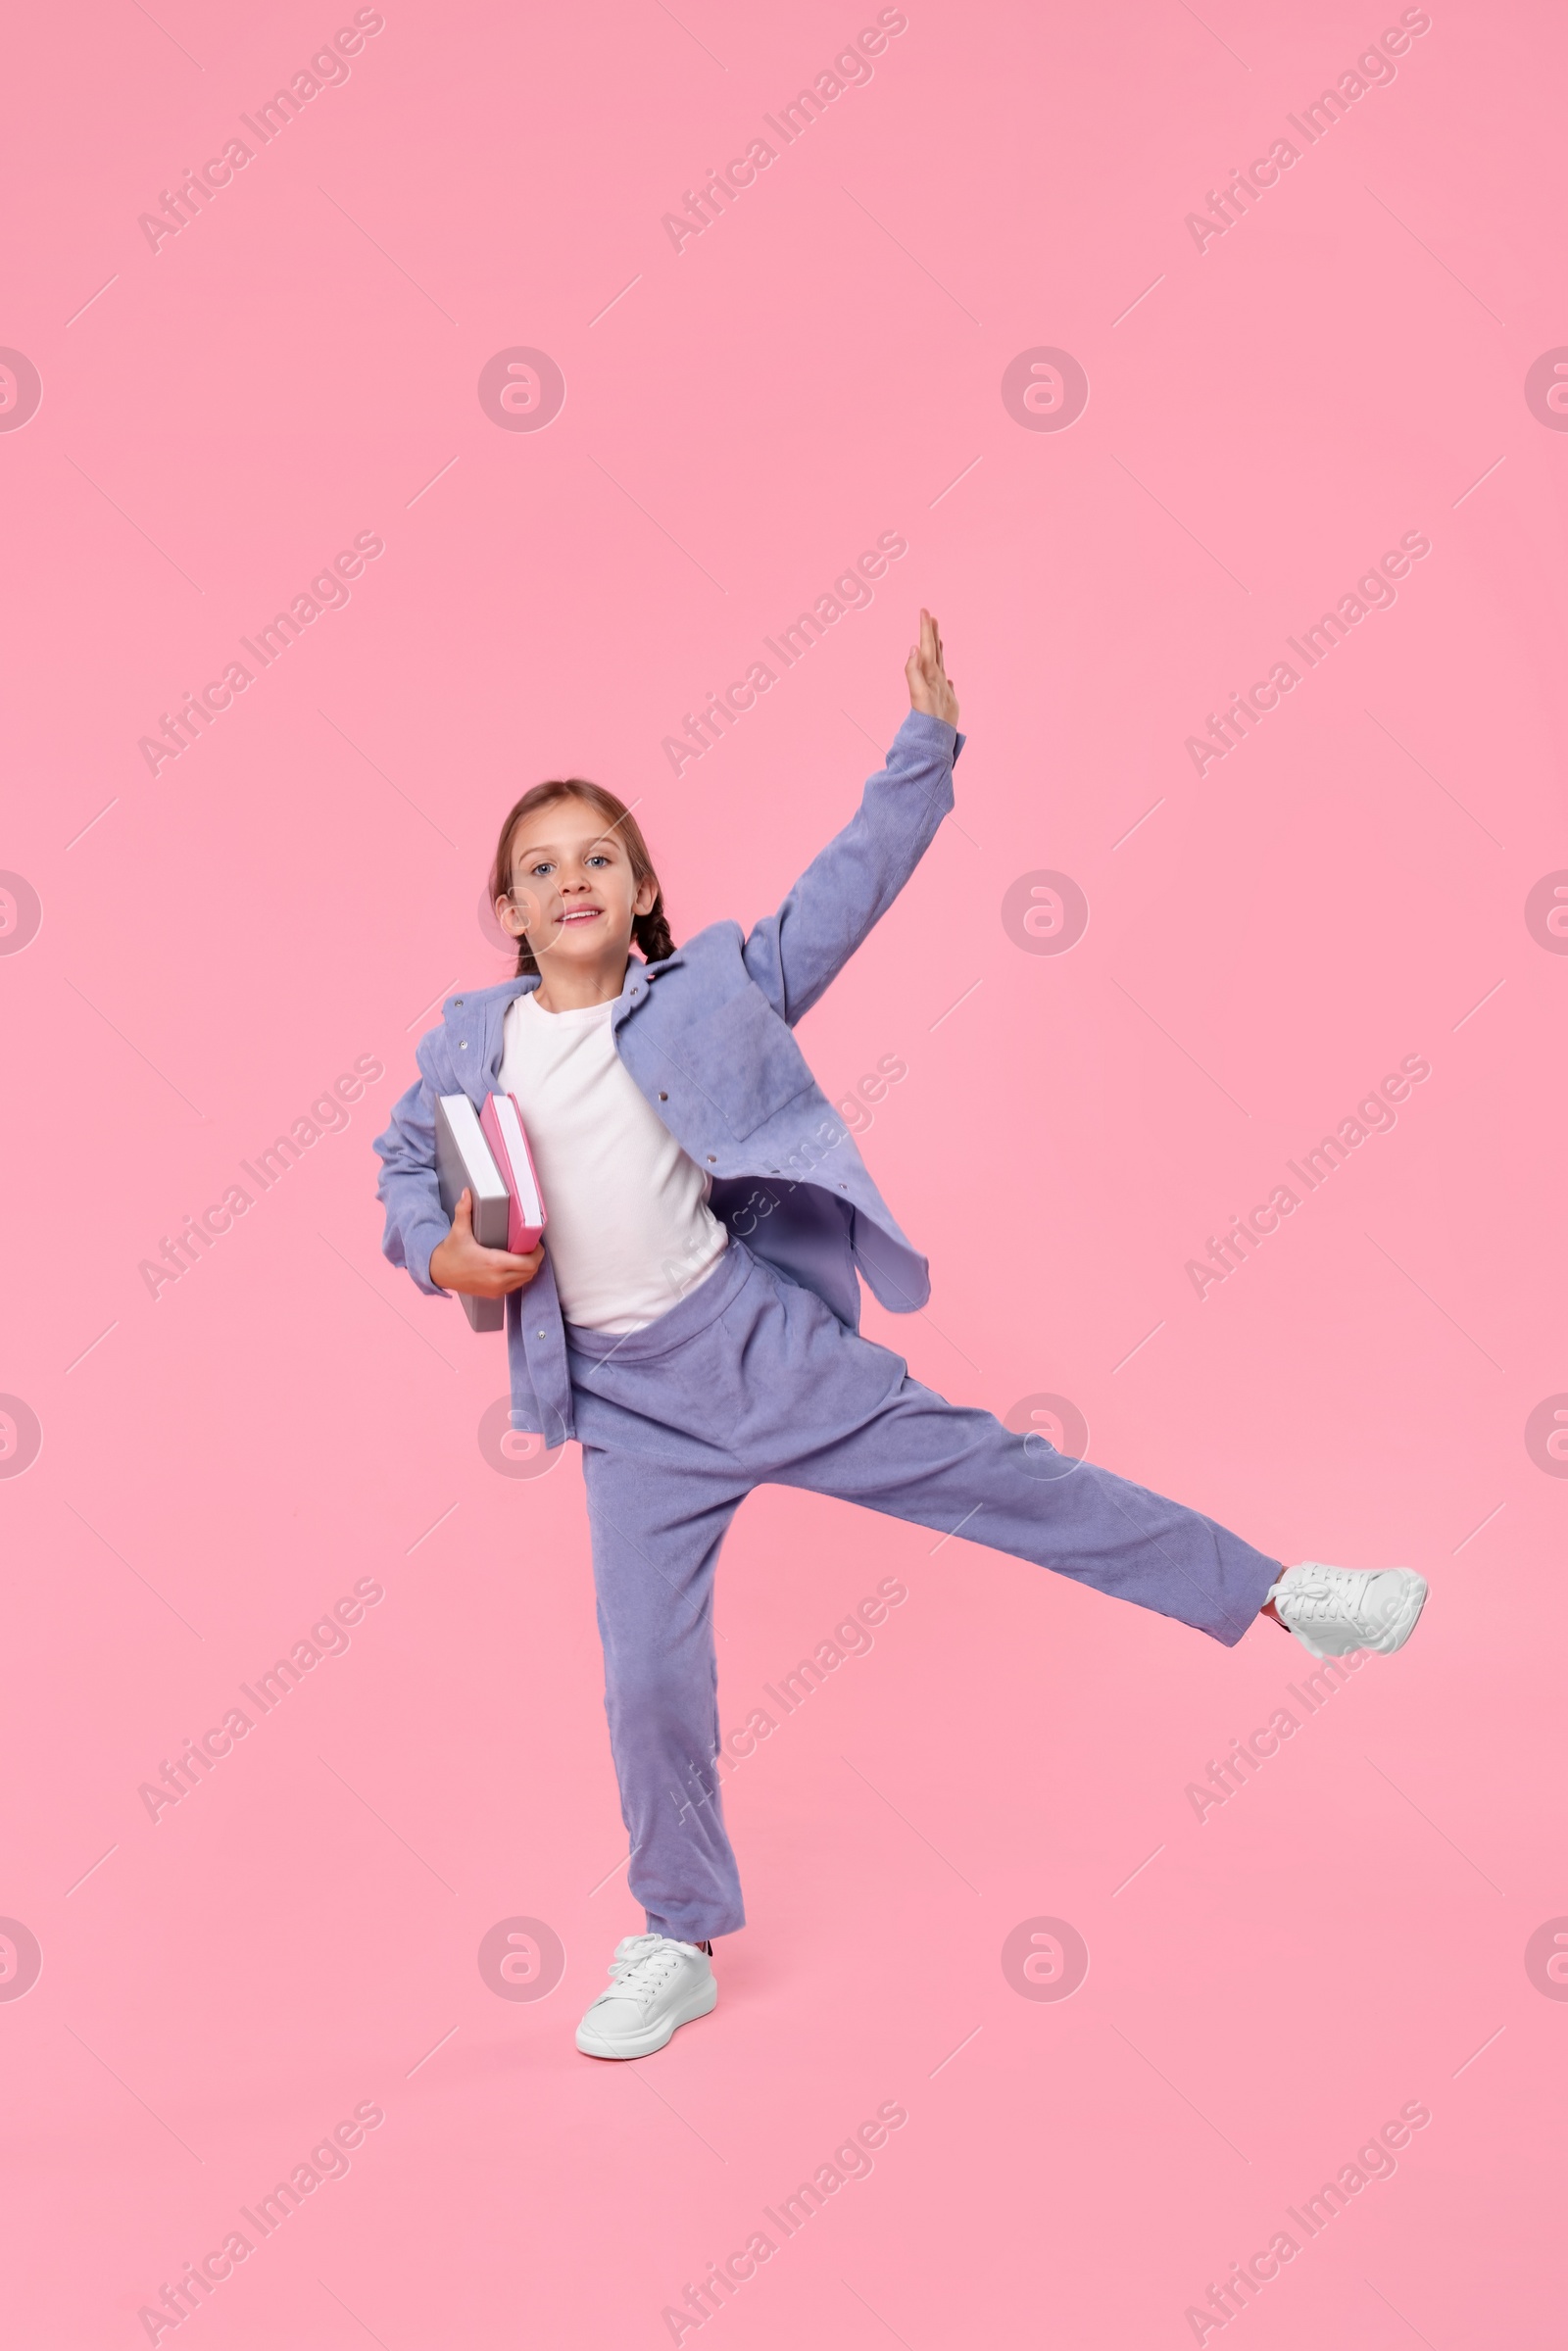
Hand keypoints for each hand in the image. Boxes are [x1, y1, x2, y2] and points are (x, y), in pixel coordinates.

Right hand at [429, 1187, 542, 1297]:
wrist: (438, 1273)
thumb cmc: (450, 1252)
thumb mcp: (458, 1230)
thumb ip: (464, 1210)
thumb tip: (467, 1192)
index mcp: (493, 1263)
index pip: (528, 1263)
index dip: (537, 1253)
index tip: (535, 1243)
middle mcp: (497, 1279)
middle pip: (530, 1272)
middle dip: (535, 1259)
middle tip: (531, 1246)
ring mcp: (496, 1289)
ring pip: (525, 1280)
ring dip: (528, 1269)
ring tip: (525, 1254)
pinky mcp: (493, 1294)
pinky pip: (515, 1286)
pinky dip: (520, 1277)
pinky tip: (516, 1266)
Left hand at [905, 608, 958, 725]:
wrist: (932, 733)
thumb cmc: (925, 713)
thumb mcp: (917, 689)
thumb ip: (913, 669)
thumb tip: (913, 647)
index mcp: (927, 671)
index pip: (925, 645)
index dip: (925, 628)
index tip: (924, 611)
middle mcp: (932, 676)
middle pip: (932, 650)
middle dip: (930, 633)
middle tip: (930, 616)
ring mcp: (939, 686)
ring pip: (939, 662)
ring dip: (938, 649)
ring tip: (938, 637)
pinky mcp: (946, 698)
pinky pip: (948, 683)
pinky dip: (947, 676)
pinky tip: (948, 676)